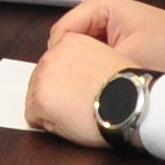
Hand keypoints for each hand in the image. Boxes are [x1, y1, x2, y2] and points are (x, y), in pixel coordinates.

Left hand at [26, 30, 137, 145]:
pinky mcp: (40, 100)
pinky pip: (33, 116)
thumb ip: (85, 59)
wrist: (131, 103)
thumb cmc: (126, 88)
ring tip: (77, 113)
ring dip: (50, 106)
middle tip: (79, 104)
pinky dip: (46, 123)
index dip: (66, 80)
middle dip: (55, 92)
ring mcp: (43, 77)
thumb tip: (75, 73)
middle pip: (42, 78)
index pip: (55, 60)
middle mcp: (52, 55)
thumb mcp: (106, 59)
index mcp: (69, 41)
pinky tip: (70, 123)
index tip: (79, 90)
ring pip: (35, 96)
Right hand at [49, 0, 164, 72]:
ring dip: (80, 65)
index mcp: (97, 5)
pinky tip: (99, 78)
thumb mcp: (131, 57)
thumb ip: (98, 66)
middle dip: (69, 62)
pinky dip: (90, 65)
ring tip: (91, 82)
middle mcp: (95, 10)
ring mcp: (100, 22)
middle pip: (65, 40)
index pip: (61, 32)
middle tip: (78, 84)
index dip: (61, 57)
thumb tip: (74, 81)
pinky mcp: (106, 35)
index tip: (66, 79)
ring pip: (74, 48)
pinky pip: (87, 52)